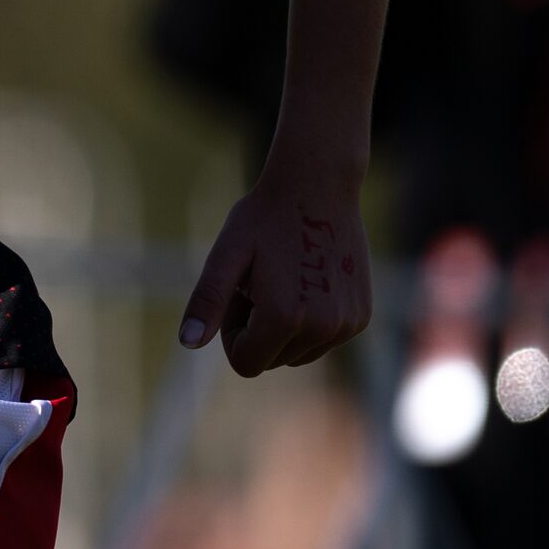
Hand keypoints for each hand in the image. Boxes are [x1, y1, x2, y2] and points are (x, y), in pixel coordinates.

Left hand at [178, 163, 371, 375]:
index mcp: (284, 318)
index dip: (232, 332)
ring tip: (282, 280)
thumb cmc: (265, 217)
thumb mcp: (227, 254)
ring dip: (284, 328)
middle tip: (259, 282)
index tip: (238, 294)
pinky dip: (310, 322)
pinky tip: (307, 279)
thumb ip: (207, 300)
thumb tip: (187, 343)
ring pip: (299, 354)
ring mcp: (346, 325)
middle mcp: (321, 329)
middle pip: (272, 360)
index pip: (246, 363)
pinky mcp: (361, 318)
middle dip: (257, 330)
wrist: (318, 185)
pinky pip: (324, 340)